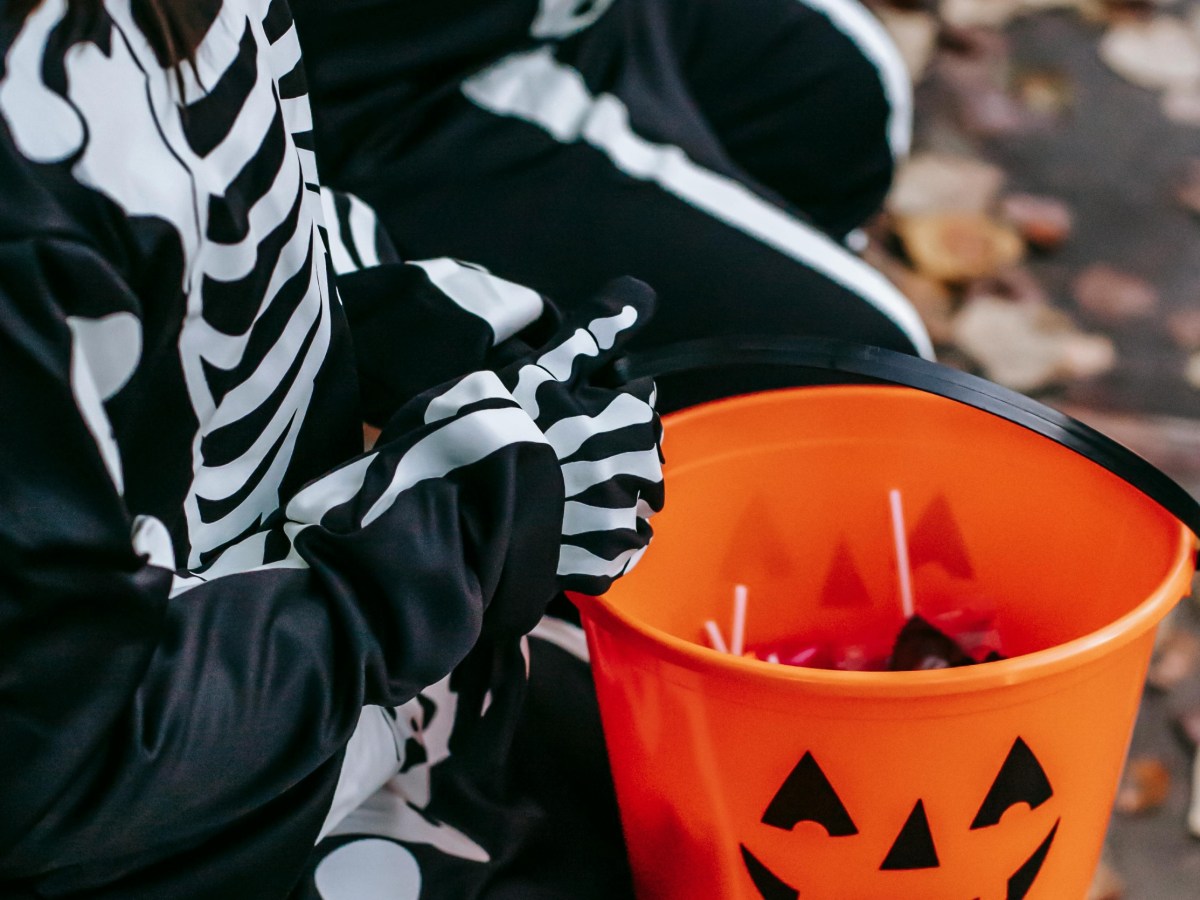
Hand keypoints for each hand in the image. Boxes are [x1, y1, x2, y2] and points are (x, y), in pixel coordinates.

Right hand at [499, 277, 663, 594]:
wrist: (446, 506)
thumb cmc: (489, 426)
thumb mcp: (538, 368)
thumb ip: (592, 333)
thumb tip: (642, 289)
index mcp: (626, 421)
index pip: (640, 409)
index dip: (605, 409)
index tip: (570, 416)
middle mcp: (631, 472)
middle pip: (640, 463)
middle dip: (612, 461)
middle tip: (560, 461)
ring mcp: (612, 524)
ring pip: (630, 514)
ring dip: (605, 507)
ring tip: (558, 501)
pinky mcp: (591, 567)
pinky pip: (611, 559)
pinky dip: (593, 551)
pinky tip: (560, 538)